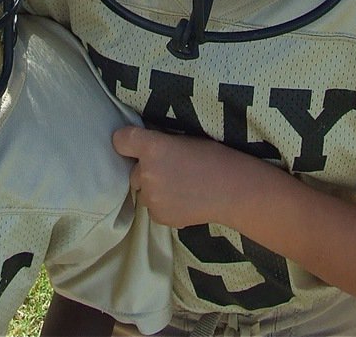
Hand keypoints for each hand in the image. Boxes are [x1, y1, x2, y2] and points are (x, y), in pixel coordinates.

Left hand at [112, 126, 258, 227]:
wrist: (234, 191)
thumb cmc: (215, 158)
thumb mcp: (184, 139)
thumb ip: (160, 143)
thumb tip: (145, 145)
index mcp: (153, 148)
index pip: (121, 141)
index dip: (125, 141)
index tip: (133, 144)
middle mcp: (146, 173)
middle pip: (133, 171)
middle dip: (146, 171)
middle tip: (172, 171)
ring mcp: (151, 198)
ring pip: (143, 192)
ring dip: (154, 189)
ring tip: (181, 188)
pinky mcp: (159, 217)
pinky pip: (153, 209)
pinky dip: (163, 205)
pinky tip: (183, 201)